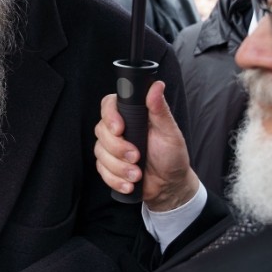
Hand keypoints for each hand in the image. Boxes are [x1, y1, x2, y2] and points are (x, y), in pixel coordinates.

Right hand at [94, 81, 198, 210]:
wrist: (169, 185)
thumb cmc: (172, 156)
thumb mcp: (170, 132)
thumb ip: (160, 109)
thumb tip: (157, 85)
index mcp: (132, 115)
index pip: (109, 105)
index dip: (110, 116)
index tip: (120, 129)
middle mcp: (118, 129)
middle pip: (101, 130)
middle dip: (118, 148)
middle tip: (136, 157)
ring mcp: (111, 148)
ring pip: (100, 153)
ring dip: (119, 167)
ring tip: (137, 174)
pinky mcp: (108, 166)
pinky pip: (101, 171)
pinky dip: (116, 179)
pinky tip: (130, 183)